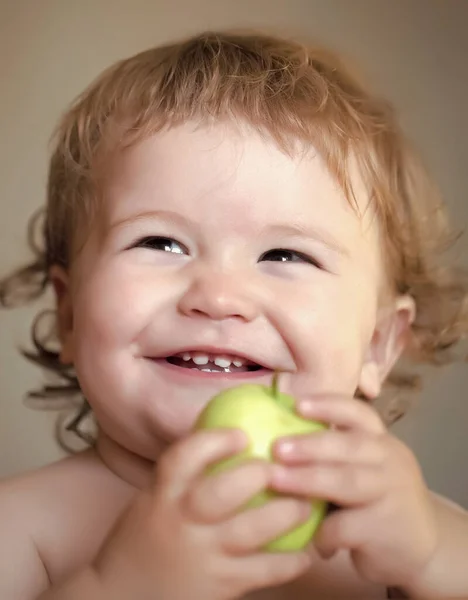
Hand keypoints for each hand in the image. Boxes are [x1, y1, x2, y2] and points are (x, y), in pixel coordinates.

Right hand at [93, 429, 311, 599]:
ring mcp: (200, 555)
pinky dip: (288, 563)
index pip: (183, 458)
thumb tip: (231, 440)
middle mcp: (180, 522)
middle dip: (255, 476)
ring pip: (247, 532)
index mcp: (162, 494)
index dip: (214, 441)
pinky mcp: (218, 586)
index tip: (242, 434)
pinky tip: (305, 554)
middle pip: (220, 493)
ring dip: (284, 515)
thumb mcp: (155, 498)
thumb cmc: (144, 537)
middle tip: (281, 468)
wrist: (122, 596)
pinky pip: (261, 573)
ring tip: (306, 505)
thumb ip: (186, 475)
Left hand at [270, 394, 437, 588]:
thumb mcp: (365, 468)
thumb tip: (276, 441)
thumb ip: (334, 454)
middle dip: (309, 445)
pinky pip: (346, 526)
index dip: (328, 406)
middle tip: (276, 447)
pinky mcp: (387, 528)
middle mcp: (390, 460)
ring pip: (346, 482)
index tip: (297, 404)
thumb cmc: (377, 500)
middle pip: (349, 445)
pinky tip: (312, 540)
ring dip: (307, 480)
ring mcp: (392, 492)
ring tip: (275, 480)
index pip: (358, 414)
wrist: (424, 548)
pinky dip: (322, 532)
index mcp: (381, 440)